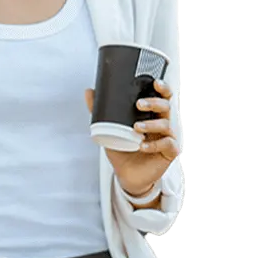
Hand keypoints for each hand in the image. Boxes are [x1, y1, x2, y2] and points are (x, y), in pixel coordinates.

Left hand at [85, 79, 177, 200]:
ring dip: (151, 124)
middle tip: (139, 104)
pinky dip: (154, 144)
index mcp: (151, 114)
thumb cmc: (123, 150)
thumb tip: (89, 92)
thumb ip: (100, 110)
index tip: (155, 83)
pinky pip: (168, 144)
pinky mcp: (169, 151)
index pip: (162, 96)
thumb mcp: (109, 128)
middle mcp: (161, 123)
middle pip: (166, 106)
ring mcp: (167, 137)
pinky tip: (142, 146)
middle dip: (154, 102)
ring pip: (167, 124)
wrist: (126, 174)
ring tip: (136, 127)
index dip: (162, 88)